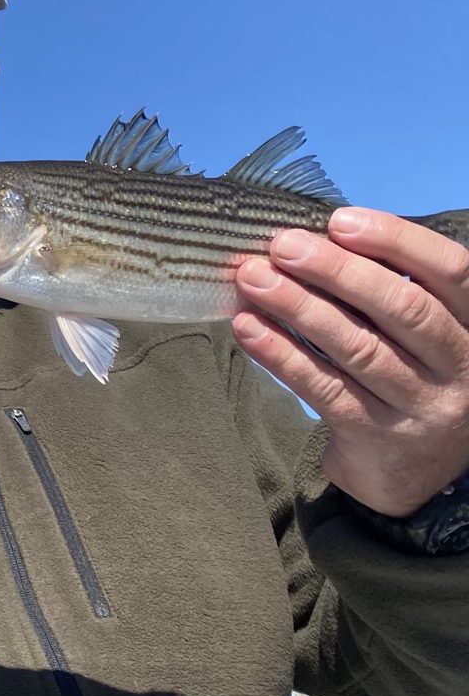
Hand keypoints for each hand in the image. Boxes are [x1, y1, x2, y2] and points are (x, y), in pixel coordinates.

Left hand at [234, 209, 468, 515]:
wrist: (412, 474)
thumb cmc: (407, 378)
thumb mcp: (418, 335)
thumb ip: (387, 290)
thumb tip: (315, 238)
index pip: (451, 272)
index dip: (397, 241)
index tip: (339, 221)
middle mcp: (459, 367)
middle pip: (402, 308)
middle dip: (336, 270)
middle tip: (282, 245)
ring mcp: (422, 406)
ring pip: (358, 347)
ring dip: (298, 307)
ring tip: (253, 279)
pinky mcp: (378, 437)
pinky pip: (324, 388)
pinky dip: (281, 354)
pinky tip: (248, 329)